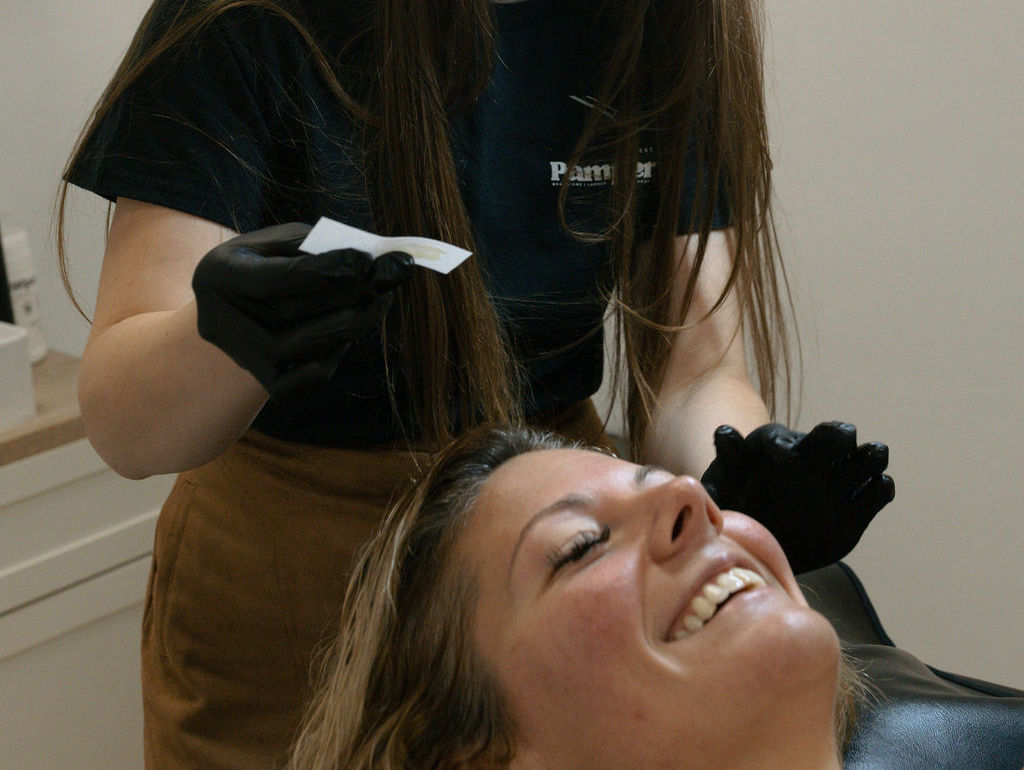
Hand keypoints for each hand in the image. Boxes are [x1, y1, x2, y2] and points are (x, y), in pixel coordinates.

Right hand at [192, 222, 412, 400]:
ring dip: (355, 321)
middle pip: (297, 314)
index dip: (323, 272)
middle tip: (395, 272)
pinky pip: (310, 378)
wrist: (231, 309)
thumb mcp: (276, 241)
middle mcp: (223, 322)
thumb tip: (368, 257)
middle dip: (354, 292)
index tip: (367, 260)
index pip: (276, 280)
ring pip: (310, 348)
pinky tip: (349, 333)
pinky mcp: (266, 381)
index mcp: (217, 276)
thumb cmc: (263, 263)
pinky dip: (336, 356)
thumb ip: (313, 246)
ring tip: (380, 298)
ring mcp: (245, 358)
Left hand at [700, 422, 894, 572]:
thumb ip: (727, 461)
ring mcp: (838, 482)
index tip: (778, 455)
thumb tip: (724, 431)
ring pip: (865, 457)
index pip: (779, 439)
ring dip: (869, 456)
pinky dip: (879, 489)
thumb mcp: (722, 489)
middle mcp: (812, 459)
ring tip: (870, 460)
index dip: (781, 446)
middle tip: (837, 441)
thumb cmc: (736, 511)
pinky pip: (877, 492)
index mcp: (776, 449)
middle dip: (838, 435)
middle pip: (835, 435)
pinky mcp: (857, 509)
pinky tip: (872, 492)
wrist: (764, 546)